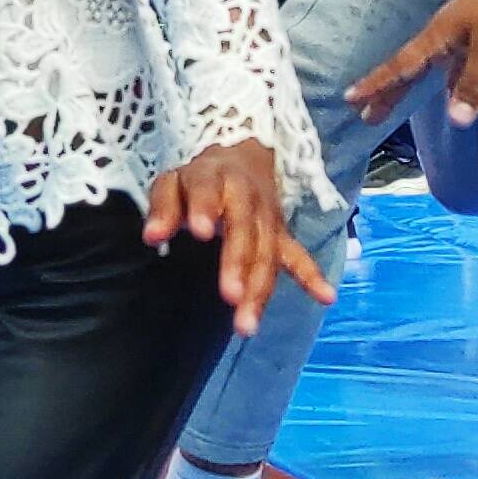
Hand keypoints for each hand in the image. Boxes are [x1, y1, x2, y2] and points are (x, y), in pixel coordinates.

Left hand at [142, 139, 336, 335]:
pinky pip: (297, 256)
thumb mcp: (173, 181)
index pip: (209, 190)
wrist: (242, 156)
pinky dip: (312, 275)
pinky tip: (326, 297)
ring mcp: (268, 220)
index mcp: (215, 178)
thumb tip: (152, 237)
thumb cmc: (198, 180)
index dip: (206, 208)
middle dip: (238, 262)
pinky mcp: (282, 235)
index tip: (200, 231)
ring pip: (267, 253)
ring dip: (259, 288)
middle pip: (244, 230)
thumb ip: (163, 207)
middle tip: (229, 295)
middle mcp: (247, 199)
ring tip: (247, 323)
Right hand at [348, 0, 477, 130]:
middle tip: (367, 114)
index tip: (351, 98)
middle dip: (388, 89)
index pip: (402, 65)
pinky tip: (453, 90)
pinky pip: (452, 61)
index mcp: (439, 34)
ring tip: (396, 104)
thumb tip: (455, 121)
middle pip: (409, 66)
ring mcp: (461, 29)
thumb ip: (474, 84)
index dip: (378, 83)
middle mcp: (443, 32)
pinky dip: (446, 79)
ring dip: (413, 84)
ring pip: (430, 64)